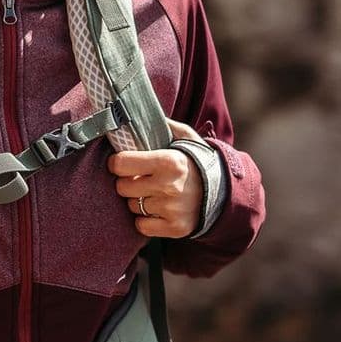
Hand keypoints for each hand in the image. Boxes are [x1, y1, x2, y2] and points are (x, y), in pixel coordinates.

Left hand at [109, 123, 204, 237]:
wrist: (224, 191)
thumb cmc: (197, 161)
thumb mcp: (184, 137)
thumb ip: (162, 125)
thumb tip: (137, 113)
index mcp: (169, 161)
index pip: (120, 164)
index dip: (117, 162)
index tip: (122, 162)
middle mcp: (169, 186)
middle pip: (122, 187)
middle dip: (127, 182)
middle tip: (140, 178)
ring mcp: (172, 209)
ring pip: (132, 206)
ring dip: (137, 200)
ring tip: (153, 192)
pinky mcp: (175, 228)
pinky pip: (141, 225)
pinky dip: (145, 220)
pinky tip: (158, 209)